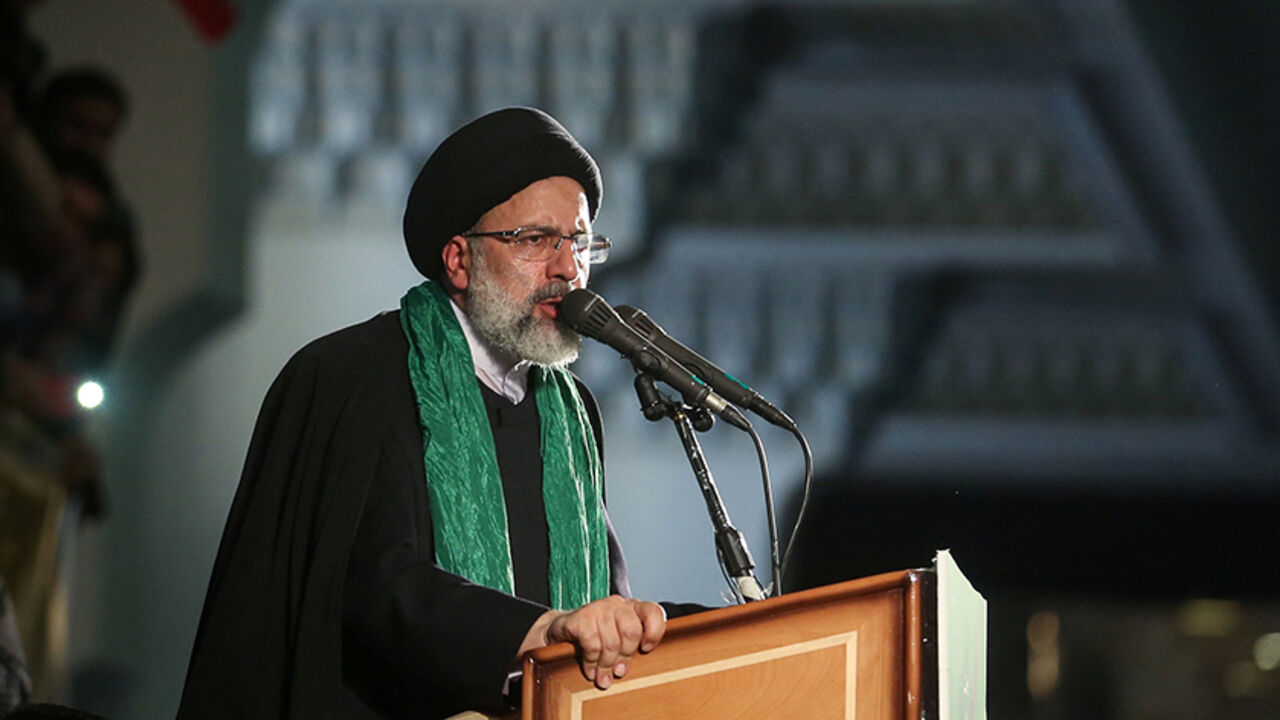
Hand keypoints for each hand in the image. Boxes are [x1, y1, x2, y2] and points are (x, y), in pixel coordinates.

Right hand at [520, 595, 666, 688]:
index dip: (654, 632)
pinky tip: (590, 669)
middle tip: (619, 672)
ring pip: (611, 642)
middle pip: (632, 631)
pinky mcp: (581, 616)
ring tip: (602, 677)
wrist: (562, 629)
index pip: (653, 612)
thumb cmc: (597, 637)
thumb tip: (652, 667)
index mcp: (632, 608)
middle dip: (625, 656)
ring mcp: (598, 608)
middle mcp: (617, 604)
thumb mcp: (619, 640)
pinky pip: (592, 644)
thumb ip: (634, 645)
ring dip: (606, 665)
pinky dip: (591, 662)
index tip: (646, 649)